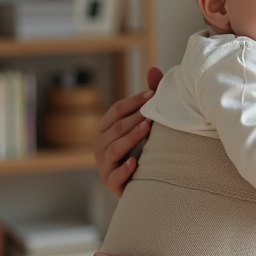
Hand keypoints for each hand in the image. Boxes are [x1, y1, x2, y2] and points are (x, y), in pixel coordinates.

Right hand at [94, 67, 163, 195]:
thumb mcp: (142, 126)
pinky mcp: (111, 183)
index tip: (153, 95)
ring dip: (131, 138)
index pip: (116, 111)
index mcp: (105, 129)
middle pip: (116, 128)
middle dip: (135, 118)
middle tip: (153, 111)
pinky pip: (115, 176)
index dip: (133, 102)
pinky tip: (135, 163)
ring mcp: (104, 165)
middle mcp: (100, 145)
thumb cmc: (141, 150)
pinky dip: (124, 169)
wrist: (138, 186)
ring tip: (147, 129)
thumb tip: (155, 69)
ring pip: (114, 148)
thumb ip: (147, 101)